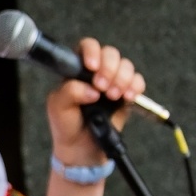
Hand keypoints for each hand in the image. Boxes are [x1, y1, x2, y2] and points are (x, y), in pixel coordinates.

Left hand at [45, 38, 146, 165]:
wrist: (81, 149)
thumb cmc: (66, 124)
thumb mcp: (58, 107)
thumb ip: (69, 92)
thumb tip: (91, 89)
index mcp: (76, 69)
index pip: (86, 47)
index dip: (92, 52)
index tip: (92, 68)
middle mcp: (95, 72)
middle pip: (110, 53)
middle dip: (109, 68)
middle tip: (103, 88)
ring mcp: (112, 81)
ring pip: (125, 65)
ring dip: (122, 78)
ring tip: (113, 96)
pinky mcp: (126, 94)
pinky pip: (137, 81)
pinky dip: (135, 86)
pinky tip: (128, 97)